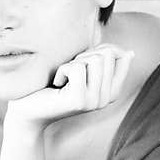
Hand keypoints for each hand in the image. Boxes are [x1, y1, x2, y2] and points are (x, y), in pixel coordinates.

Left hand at [4, 43, 134, 132]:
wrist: (29, 110)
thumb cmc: (53, 85)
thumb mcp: (82, 70)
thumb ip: (103, 60)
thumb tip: (129, 52)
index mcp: (112, 92)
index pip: (122, 57)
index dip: (101, 49)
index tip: (82, 61)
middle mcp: (106, 99)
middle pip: (107, 55)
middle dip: (85, 55)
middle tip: (69, 71)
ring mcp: (94, 101)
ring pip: (94, 60)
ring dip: (74, 62)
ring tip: (64, 78)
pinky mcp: (79, 101)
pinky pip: (76, 68)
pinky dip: (62, 70)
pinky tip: (57, 84)